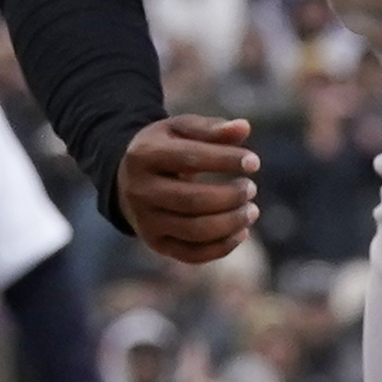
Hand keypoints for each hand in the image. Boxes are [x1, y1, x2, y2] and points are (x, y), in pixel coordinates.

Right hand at [120, 115, 258, 265]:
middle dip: (230, 196)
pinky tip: (241, 232)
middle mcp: (140, 191)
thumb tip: (244, 127)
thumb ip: (211, 128)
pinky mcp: (155, 243)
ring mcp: (145, 221)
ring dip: (231, 223)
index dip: (225, 160)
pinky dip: (222, 247)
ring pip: (194, 231)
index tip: (254, 162)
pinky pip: (192, 254)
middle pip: (192, 200)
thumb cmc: (165, 149)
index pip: (189, 158)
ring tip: (252, 210)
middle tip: (251, 188)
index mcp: (144, 155)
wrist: (127, 179)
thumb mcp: (180, 130)